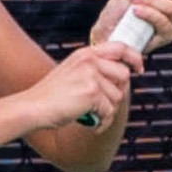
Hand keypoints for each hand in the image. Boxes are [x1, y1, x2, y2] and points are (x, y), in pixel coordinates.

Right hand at [24, 42, 141, 130]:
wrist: (33, 107)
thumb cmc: (51, 96)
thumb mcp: (72, 72)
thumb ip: (94, 70)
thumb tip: (122, 77)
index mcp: (85, 53)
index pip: (120, 47)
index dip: (134, 57)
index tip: (139, 69)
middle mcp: (89, 60)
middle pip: (123, 75)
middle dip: (117, 93)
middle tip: (104, 105)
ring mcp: (91, 75)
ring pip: (117, 96)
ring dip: (107, 111)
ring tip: (93, 116)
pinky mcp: (92, 92)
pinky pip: (109, 111)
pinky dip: (103, 122)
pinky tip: (92, 125)